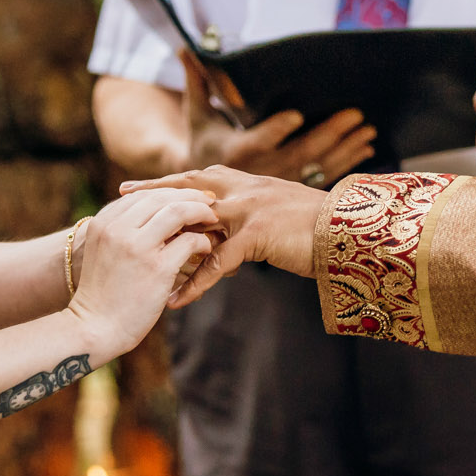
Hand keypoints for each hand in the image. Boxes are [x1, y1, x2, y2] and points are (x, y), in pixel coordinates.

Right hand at [67, 188, 220, 357]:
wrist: (93, 328)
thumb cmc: (102, 294)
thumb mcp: (103, 251)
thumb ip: (121, 231)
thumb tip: (152, 216)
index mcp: (103, 223)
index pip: (141, 195)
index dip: (167, 192)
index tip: (186, 196)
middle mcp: (118, 229)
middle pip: (160, 197)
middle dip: (189, 195)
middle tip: (209, 201)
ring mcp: (138, 247)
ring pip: (178, 211)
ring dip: (200, 211)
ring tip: (213, 218)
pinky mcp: (157, 268)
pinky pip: (189, 241)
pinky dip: (203, 241)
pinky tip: (206, 248)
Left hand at [120, 166, 326, 307]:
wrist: (353, 231)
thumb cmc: (321, 227)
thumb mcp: (282, 213)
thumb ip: (255, 216)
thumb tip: (234, 230)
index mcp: (250, 182)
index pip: (200, 176)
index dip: (168, 181)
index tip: (139, 184)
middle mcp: (245, 188)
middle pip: (188, 187)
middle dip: (153, 193)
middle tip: (122, 196)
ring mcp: (249, 209)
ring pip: (196, 222)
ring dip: (167, 240)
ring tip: (138, 255)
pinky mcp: (257, 234)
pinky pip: (217, 261)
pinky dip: (196, 282)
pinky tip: (178, 299)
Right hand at [181, 53, 375, 185]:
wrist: (207, 189)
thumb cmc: (204, 140)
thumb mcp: (198, 113)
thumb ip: (198, 80)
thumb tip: (186, 46)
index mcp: (236, 150)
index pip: (258, 140)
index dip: (277, 130)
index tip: (297, 115)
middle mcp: (260, 171)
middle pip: (299, 153)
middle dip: (329, 134)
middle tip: (356, 114)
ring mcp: (279, 183)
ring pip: (316, 166)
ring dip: (345, 148)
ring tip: (368, 129)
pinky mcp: (292, 189)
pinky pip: (322, 176)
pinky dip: (346, 162)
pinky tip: (365, 146)